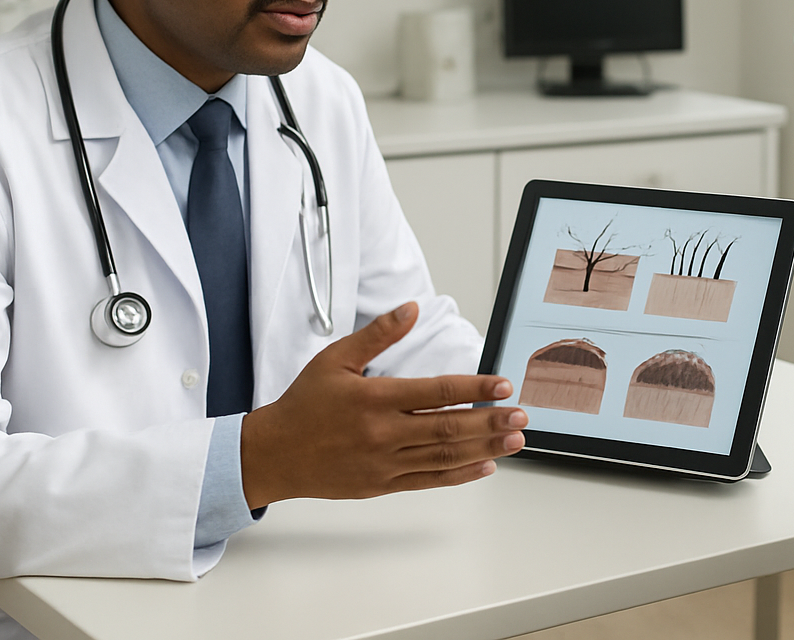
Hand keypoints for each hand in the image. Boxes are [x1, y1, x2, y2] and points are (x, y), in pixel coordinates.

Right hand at [239, 302, 526, 504]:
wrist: (273, 454)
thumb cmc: (303, 405)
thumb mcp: (335, 358)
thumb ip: (378, 334)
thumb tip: (412, 309)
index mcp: (374, 398)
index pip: (436, 391)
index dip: (474, 387)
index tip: (502, 385)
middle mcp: (382, 433)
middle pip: (448, 427)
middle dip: (490, 421)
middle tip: (521, 416)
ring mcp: (384, 463)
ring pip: (443, 456)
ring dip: (484, 448)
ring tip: (514, 441)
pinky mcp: (382, 485)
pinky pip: (428, 481)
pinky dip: (459, 475)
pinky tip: (484, 466)